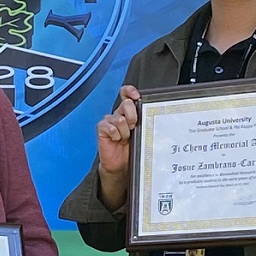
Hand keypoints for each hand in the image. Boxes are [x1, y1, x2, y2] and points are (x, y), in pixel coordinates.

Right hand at [96, 85, 140, 207]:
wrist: (121, 165)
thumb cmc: (133, 148)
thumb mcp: (142, 133)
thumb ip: (144, 121)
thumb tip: (153, 112)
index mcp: (128, 112)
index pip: (126, 93)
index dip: (130, 91)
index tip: (137, 96)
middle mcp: (118, 114)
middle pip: (126, 104)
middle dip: (133, 116)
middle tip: (134, 127)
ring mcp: (109, 121)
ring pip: (119, 118)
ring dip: (125, 131)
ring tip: (125, 139)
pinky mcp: (102, 129)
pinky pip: (109, 127)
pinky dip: (115, 135)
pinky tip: (117, 141)